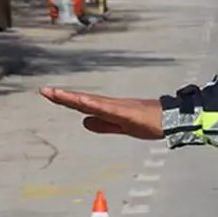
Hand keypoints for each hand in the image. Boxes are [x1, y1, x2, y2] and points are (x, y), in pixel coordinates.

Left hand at [40, 87, 164, 139]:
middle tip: (45, 91)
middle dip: (63, 96)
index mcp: (109, 109)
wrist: (172, 120)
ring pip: (92, 102)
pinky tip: (83, 102)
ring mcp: (119, 107)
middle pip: (83, 100)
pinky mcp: (127, 112)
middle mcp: (111, 105)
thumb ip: (103, 125)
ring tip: (57, 94)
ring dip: (74, 98)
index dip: (65, 99)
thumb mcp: (122, 126)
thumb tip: (83, 122)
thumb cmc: (150, 122)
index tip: (49, 93)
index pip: (83, 103)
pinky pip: (107, 108)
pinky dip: (94, 105)